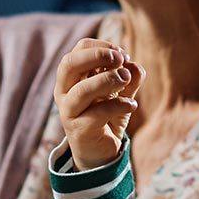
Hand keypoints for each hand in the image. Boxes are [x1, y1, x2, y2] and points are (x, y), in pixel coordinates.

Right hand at [54, 37, 144, 170]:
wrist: (99, 152)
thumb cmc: (107, 116)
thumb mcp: (121, 93)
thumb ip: (129, 78)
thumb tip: (134, 66)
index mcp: (72, 77)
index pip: (79, 49)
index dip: (102, 46)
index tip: (122, 54)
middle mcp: (64, 92)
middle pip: (70, 64)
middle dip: (97, 56)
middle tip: (120, 59)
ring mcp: (69, 112)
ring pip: (82, 90)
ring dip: (108, 80)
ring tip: (126, 79)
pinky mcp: (79, 130)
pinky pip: (98, 113)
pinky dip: (119, 105)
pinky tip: (131, 105)